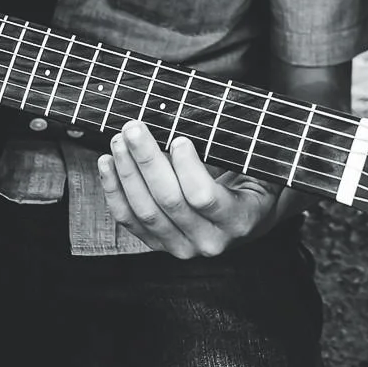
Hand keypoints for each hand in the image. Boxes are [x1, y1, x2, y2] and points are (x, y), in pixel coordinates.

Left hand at [96, 120, 286, 256]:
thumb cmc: (255, 182)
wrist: (249, 218)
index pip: (204, 197)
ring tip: (119, 141)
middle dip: (147, 160)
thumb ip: (239, 149)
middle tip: (134, 128)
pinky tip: (108, 163)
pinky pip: (129, 219)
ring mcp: (181, 246)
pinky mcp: (158, 244)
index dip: (187, 167)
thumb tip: (201, 119)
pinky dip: (114, 190)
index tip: (178, 139)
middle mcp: (209, 241)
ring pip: (144, 211)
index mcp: (239, 220)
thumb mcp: (259, 166)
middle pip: (168, 201)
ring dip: (127, 172)